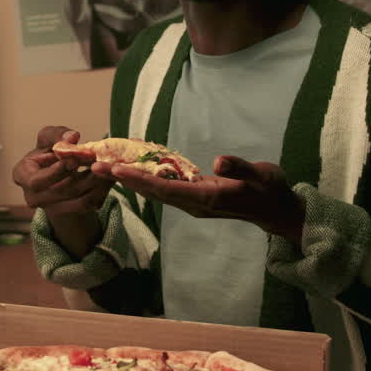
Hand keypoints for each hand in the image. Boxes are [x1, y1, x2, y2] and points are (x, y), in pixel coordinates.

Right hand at [12, 126, 113, 217]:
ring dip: (96, 183)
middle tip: (99, 162)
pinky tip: (110, 177)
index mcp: (22, 177)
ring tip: (109, 167)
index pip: (37, 181)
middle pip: (61, 191)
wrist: (55, 171)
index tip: (74, 159)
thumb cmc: (47, 152)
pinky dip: (101, 191)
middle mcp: (33, 197)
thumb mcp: (48, 138)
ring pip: (78, 199)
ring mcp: (51, 208)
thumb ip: (57, 135)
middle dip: (82, 175)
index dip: (57, 171)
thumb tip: (72, 137)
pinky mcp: (69, 212)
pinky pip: (88, 204)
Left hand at [94, 155, 303, 243]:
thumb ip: (240, 168)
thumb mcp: (261, 175)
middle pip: (152, 192)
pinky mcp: (193, 199)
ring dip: (129, 180)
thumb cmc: (269, 189)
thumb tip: (219, 160)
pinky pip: (163, 189)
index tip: (117, 171)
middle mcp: (194, 203)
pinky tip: (131, 169)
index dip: (140, 179)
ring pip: (154, 192)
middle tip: (95, 166)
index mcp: (206, 197)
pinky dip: (144, 179)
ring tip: (103, 167)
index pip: (167, 188)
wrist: (275, 209)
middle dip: (123, 179)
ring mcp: (192, 203)